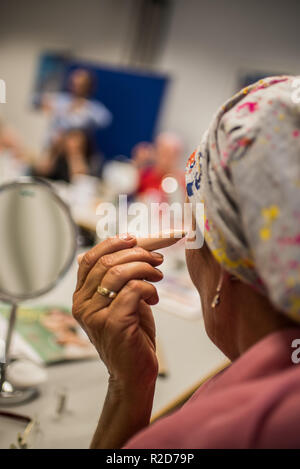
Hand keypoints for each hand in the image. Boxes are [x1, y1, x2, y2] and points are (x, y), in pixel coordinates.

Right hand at [72, 234, 163, 387]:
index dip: (112, 244)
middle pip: (106, 262)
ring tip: (158, 276)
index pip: (90, 258)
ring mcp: (95, 315)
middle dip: (137, 254)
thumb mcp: (123, 300)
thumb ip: (122, 277)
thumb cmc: (131, 335)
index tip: (134, 239)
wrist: (134, 373)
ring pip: (118, 273)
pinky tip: (154, 297)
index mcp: (81, 296)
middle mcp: (82, 305)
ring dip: (145, 268)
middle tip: (157, 259)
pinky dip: (148, 287)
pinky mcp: (112, 324)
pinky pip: (132, 290)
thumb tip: (132, 244)